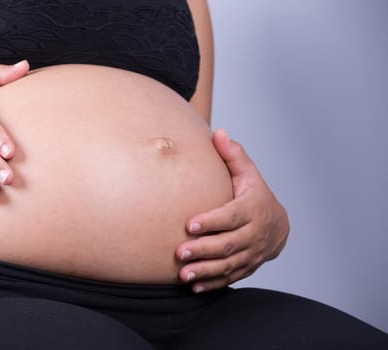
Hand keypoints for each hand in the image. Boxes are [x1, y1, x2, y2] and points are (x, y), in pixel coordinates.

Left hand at [175, 129, 289, 292]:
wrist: (277, 225)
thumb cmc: (255, 194)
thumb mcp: (248, 174)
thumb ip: (233, 155)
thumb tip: (217, 133)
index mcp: (252, 209)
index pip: (231, 216)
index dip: (212, 221)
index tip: (189, 225)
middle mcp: (253, 234)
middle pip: (228, 244)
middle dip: (204, 249)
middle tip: (180, 253)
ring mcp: (251, 253)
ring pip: (228, 264)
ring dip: (206, 270)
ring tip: (184, 274)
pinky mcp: (246, 267)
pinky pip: (230, 277)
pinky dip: (212, 283)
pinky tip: (194, 286)